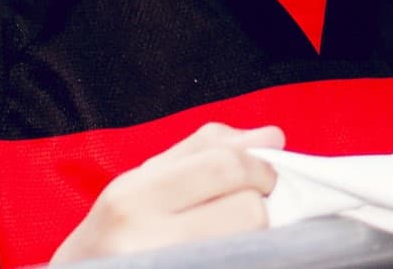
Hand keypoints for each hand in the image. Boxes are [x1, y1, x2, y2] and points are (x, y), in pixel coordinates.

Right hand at [51, 122, 284, 262]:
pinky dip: (244, 259)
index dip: (261, 168)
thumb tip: (273, 137)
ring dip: (257, 239)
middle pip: (247, 210)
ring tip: (236, 237)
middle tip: (257, 208)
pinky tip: (225, 256)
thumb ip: (209, 149)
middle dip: (263, 205)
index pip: (225, 166)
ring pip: (250, 247)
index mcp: (131, 196)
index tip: (266, 177)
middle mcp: (140, 240)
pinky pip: (238, 266)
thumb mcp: (148, 179)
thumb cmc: (119, 230)